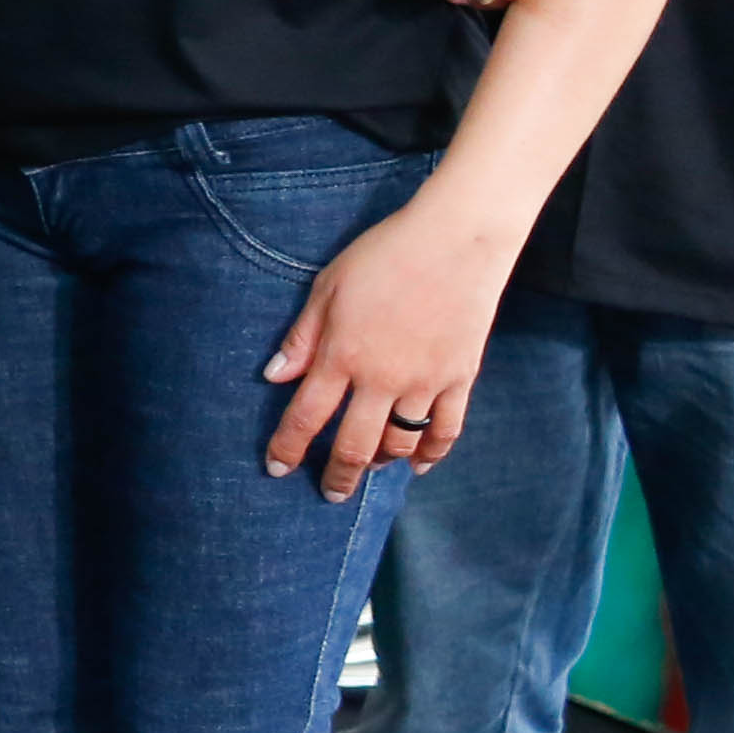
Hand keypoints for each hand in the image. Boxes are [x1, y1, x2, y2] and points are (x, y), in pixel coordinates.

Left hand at [259, 194, 520, 495]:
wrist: (457, 239)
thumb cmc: (384, 254)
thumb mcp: (328, 287)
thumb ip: (302, 337)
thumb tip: (273, 376)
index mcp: (342, 356)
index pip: (305, 417)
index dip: (288, 448)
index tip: (277, 469)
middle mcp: (382, 379)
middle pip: (354, 446)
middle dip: (337, 476)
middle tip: (330, 493)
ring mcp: (425, 383)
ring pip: (400, 445)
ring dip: (381, 463)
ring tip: (370, 468)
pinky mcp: (460, 378)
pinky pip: (447, 431)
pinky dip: (432, 454)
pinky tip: (419, 466)